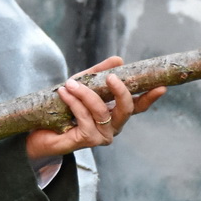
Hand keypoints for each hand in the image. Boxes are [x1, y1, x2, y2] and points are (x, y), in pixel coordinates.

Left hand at [24, 56, 166, 158]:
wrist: (39, 129)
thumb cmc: (63, 107)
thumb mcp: (82, 84)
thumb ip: (99, 73)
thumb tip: (118, 59)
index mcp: (115, 113)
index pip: (138, 106)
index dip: (150, 97)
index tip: (161, 86)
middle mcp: (113, 126)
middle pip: (127, 109)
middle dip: (120, 91)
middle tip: (111, 77)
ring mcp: (102, 136)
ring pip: (101, 111)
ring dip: (85, 94)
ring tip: (70, 83)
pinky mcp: (87, 140)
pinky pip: (85, 117)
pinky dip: (74, 102)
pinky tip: (64, 93)